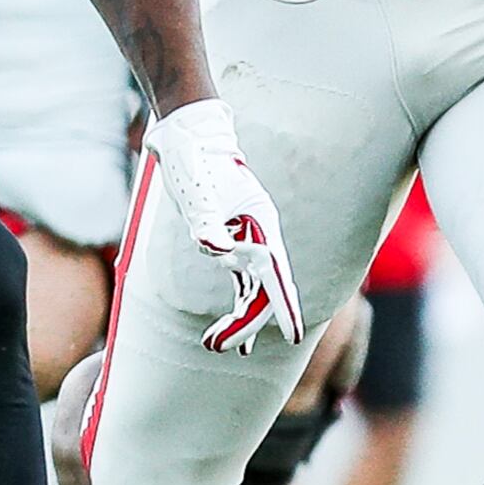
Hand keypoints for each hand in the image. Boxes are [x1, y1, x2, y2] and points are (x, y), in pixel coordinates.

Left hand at [144, 99, 302, 353]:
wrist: (188, 136)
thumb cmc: (195, 161)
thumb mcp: (198, 191)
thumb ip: (207, 221)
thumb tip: (214, 249)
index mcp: (260, 224)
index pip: (275, 274)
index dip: (285, 306)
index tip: (295, 336)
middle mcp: (258, 235)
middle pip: (261, 289)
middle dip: (246, 322)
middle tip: (218, 347)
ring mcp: (246, 239)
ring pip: (251, 290)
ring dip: (238, 320)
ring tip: (215, 346)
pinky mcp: (229, 241)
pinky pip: (240, 284)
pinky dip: (236, 306)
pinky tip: (226, 330)